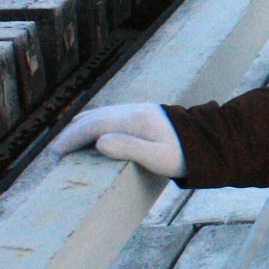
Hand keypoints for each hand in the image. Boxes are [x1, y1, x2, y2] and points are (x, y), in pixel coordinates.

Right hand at [50, 102, 185, 179]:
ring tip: (70, 144)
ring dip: (83, 128)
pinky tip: (95, 137)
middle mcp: (134, 111)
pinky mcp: (145, 117)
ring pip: (102, 115)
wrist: (213, 143)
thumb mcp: (159, 158)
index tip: (56, 154)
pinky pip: (112, 118)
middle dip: (72, 133)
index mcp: (135, 119)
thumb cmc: (187, 155)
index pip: (93, 125)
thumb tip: (98, 142)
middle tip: (57, 153)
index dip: (71, 138)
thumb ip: (129, 148)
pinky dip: (96, 126)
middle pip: (93, 117)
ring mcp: (140, 112)